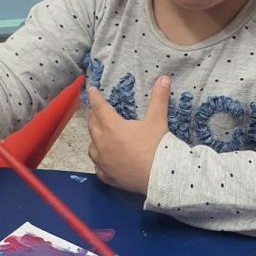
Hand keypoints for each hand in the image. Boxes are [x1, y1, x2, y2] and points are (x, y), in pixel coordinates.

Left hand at [87, 76, 170, 193]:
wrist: (159, 177)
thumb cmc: (157, 147)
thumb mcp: (158, 120)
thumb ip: (159, 99)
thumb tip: (163, 78)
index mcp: (112, 127)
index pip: (99, 107)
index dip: (95, 97)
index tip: (91, 90)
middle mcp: (102, 143)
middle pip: (92, 125)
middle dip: (93, 116)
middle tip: (94, 110)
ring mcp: (103, 161)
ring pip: (92, 146)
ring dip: (94, 138)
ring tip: (98, 135)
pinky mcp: (108, 176)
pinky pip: (98, 167)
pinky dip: (99, 161)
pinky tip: (103, 161)